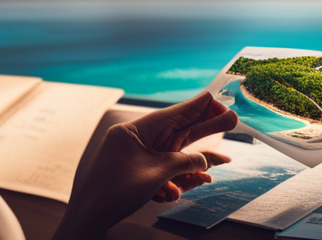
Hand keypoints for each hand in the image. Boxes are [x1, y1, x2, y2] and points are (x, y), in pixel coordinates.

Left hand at [53, 91, 237, 238]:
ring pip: (175, 154)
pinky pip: (165, 170)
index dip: (199, 107)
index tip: (220, 102)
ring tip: (218, 165)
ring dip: (193, 165)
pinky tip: (187, 189)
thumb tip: (205, 161)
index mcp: (135, 131)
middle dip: (205, 129)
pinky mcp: (140, 173)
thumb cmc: (112, 193)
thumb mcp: (155, 174)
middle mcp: (138, 139)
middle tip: (232, 120)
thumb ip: (183, 163)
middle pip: (178, 131)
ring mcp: (139, 156)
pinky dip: (177, 179)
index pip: (173, 113)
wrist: (88, 219)